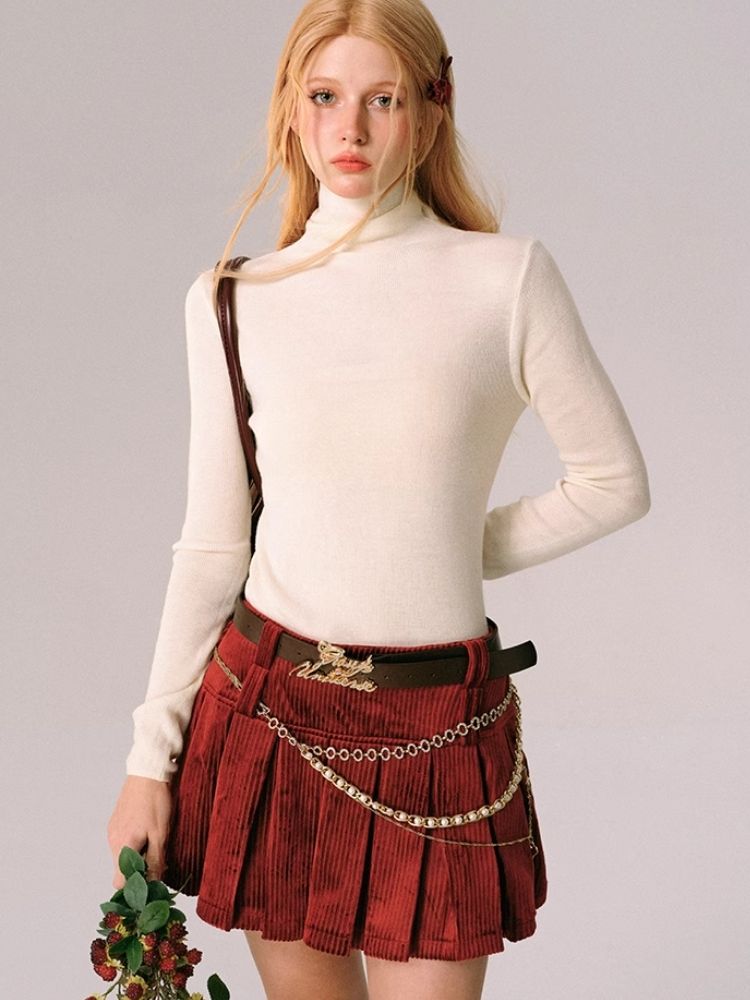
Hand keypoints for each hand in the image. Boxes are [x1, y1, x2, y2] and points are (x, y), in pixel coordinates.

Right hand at [107, 775, 172, 889]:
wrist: (148, 771)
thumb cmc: (156, 800)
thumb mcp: (161, 834)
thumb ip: (155, 861)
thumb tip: (153, 883)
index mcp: (122, 845)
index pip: (119, 881)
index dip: (134, 887)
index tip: (150, 886)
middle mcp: (113, 840)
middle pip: (121, 869)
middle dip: (139, 872)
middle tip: (159, 863)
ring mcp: (113, 830)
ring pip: (122, 855)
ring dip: (138, 857)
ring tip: (156, 844)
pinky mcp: (116, 821)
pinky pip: (123, 842)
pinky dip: (134, 844)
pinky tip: (149, 833)